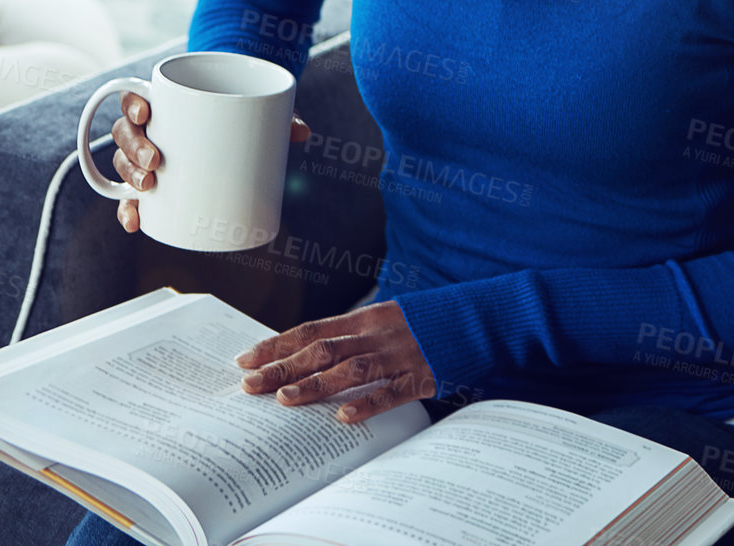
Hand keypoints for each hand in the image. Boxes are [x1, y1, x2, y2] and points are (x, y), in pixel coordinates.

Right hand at [112, 90, 309, 232]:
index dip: (132, 104)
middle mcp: (151, 127)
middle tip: (155, 160)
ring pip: (125, 162)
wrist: (241, 120)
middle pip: (127, 133)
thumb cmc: (245, 108)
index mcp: (167, 101)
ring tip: (149, 186)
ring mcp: (150, 154)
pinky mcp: (156, 181)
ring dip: (130, 176)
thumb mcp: (262, 106)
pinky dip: (130, 209)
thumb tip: (302, 133)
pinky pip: (132, 195)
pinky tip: (135, 221)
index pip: (134, 96)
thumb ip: (279, 114)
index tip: (146, 112)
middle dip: (134, 148)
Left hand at [235, 301, 436, 422]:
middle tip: (249, 385)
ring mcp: (401, 354)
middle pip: (322, 349)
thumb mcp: (393, 317)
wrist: (487, 315)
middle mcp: (379, 332)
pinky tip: (343, 417)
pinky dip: (366, 404)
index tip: (246, 359)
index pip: (312, 330)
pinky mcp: (424, 375)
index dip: (278, 344)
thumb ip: (360, 334)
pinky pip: (391, 391)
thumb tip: (319, 353)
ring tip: (285, 398)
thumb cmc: (436, 319)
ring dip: (315, 384)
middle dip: (282, 367)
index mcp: (369, 317)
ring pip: (350, 368)